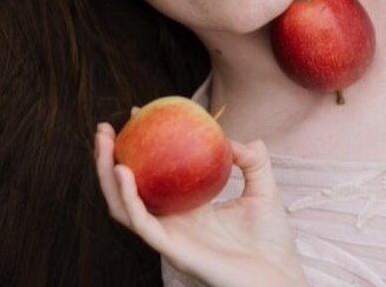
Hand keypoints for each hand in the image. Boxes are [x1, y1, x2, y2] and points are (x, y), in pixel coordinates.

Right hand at [94, 122, 306, 285]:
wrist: (279, 277)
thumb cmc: (272, 240)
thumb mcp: (264, 189)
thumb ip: (253, 160)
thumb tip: (232, 139)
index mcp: (188, 210)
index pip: (155, 177)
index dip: (142, 148)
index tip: (137, 115)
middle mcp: (172, 224)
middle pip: (129, 191)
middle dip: (110, 160)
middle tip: (105, 129)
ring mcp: (169, 238)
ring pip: (124, 208)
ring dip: (107, 175)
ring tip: (105, 144)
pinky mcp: (172, 251)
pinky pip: (142, 222)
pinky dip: (127, 197)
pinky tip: (123, 171)